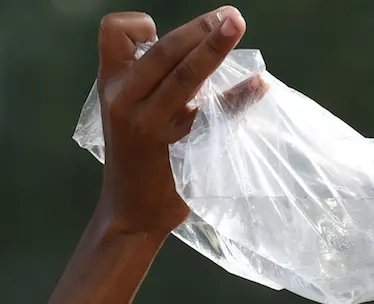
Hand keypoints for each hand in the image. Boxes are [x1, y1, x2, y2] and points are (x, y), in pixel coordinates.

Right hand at [95, 7, 266, 234]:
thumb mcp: (128, 111)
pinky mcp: (179, 148)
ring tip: (237, 26)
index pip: (113, 33)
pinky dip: (240, 97)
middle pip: (163, 51)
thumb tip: (199, 49)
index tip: (160, 30)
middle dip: (198, 29)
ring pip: (185, 76)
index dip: (139, 24)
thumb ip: (151, 81)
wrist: (131, 211)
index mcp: (112, 85)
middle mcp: (126, 99)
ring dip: (214, 48)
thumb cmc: (138, 155)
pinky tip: (259, 85)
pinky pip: (215, 115)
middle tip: (230, 16)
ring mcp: (152, 124)